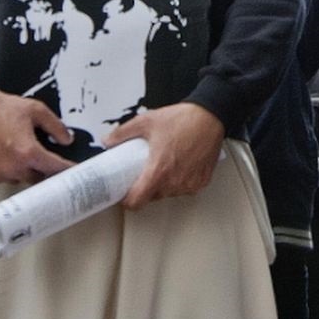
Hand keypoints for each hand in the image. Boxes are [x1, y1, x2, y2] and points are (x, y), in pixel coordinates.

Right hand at [0, 80, 74, 186]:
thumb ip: (56, 126)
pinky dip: (3, 171)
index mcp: (27, 152)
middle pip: (38, 178)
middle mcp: (12, 167)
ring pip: (18, 180)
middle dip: (42, 169)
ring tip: (16, 151)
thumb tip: (66, 139)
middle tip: (41, 158)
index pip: (55, 169)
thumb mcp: (35, 110)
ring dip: (21, 171)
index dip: (66, 169)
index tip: (72, 172)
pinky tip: (1, 156)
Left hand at [107, 104, 225, 209]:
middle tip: (144, 172)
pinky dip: (179, 181)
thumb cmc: (184, 119)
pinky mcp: (201, 181)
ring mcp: (190, 183)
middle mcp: (175, 181)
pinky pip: (185, 189)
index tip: (125, 194)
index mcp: (159, 171)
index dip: (128, 201)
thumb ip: (122, 133)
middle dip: (146, 188)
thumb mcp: (146, 122)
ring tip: (163, 166)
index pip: (137, 201)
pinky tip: (178, 166)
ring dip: (163, 185)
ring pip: (169, 194)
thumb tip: (108, 141)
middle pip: (153, 197)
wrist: (210, 116)